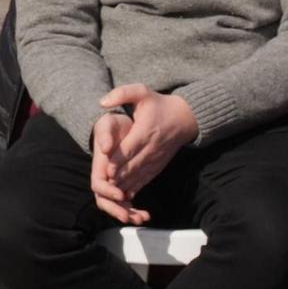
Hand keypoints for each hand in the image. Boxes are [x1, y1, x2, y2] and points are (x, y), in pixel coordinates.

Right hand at [90, 111, 136, 222]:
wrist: (123, 127)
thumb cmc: (113, 126)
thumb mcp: (107, 124)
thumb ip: (105, 135)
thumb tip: (106, 148)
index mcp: (99, 167)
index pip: (98, 185)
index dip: (108, 192)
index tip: (121, 194)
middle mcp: (105, 179)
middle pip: (105, 201)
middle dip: (116, 210)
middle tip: (128, 216)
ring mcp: (114, 184)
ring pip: (117, 205)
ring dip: (128, 213)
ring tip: (142, 218)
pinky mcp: (125, 186)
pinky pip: (127, 203)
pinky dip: (135, 210)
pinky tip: (145, 214)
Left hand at [103, 83, 199, 209]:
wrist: (185, 117)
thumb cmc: (159, 104)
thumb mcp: (142, 92)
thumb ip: (122, 94)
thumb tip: (102, 102)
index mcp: (145, 130)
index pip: (130, 148)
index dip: (119, 160)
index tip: (108, 171)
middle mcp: (151, 147)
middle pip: (134, 164)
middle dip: (120, 177)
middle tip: (107, 186)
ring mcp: (156, 157)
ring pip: (140, 174)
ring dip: (127, 185)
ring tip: (113, 195)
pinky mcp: (159, 164)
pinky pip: (147, 177)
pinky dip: (137, 186)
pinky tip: (127, 196)